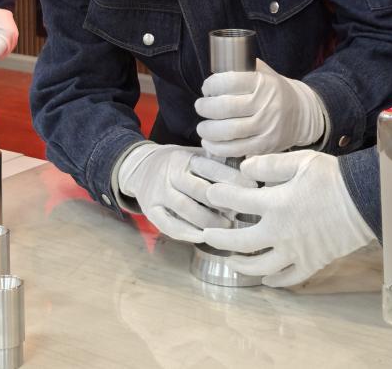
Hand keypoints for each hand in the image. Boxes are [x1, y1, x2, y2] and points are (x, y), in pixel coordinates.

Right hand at [115, 143, 239, 242]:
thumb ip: (214, 160)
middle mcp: (169, 174)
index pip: (210, 168)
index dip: (232, 179)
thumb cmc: (175, 162)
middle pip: (199, 190)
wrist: (138, 167)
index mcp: (183, 158)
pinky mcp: (149, 210)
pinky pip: (168, 225)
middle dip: (223, 203)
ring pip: (185, 209)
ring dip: (208, 221)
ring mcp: (157, 192)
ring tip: (226, 228)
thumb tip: (247, 166)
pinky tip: (203, 237)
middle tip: (240, 212)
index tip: (253, 188)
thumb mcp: (192, 153)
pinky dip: (187, 233)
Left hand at [194, 150, 375, 287]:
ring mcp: (296, 251)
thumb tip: (245, 168)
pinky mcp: (312, 262)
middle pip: (241, 243)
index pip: (238, 201)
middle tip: (206, 236)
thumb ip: (269, 164)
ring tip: (231, 261)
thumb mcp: (300, 161)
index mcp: (276, 204)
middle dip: (220, 240)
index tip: (210, 193)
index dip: (220, 196)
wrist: (364, 200)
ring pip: (261, 267)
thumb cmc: (332, 177)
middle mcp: (280, 232)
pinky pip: (289, 278)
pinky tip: (266, 279)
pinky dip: (275, 281)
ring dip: (242, 265)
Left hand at [195, 59, 326, 157]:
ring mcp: (267, 128)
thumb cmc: (274, 92)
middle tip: (200, 106)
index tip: (206, 88)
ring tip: (202, 127)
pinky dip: (217, 147)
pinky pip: (235, 149)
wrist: (302, 115)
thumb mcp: (265, 73)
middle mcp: (267, 105)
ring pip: (228, 131)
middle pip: (226, 108)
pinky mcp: (264, 147)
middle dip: (205, 108)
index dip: (212, 84)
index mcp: (265, 83)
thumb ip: (243, 67)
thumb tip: (215, 66)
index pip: (231, 81)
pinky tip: (209, 142)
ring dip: (207, 130)